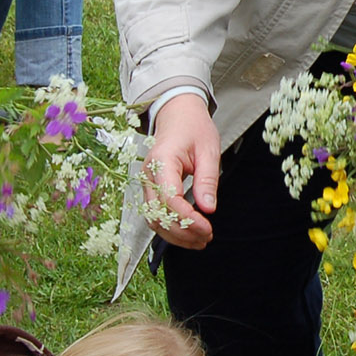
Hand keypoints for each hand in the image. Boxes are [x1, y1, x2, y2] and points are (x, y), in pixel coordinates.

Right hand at [143, 93, 220, 249]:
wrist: (177, 114)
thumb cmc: (194, 128)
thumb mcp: (208, 150)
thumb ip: (207, 180)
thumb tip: (208, 209)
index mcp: (162, 160)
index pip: (169, 198)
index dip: (187, 219)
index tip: (207, 228)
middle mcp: (148, 174)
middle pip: (157, 214)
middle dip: (182, 233)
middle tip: (206, 238)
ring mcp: (146, 183)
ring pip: (153, 220)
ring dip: (175, 236)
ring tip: (200, 241)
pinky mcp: (150, 189)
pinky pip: (155, 216)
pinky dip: (170, 229)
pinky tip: (188, 235)